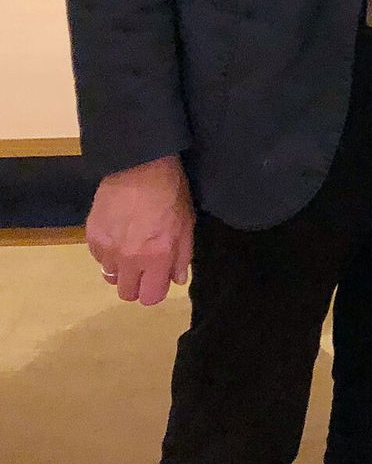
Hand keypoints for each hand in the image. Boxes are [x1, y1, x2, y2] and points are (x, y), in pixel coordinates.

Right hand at [85, 154, 193, 306]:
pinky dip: (107, 251)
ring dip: (121, 268)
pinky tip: (118, 233)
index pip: (150, 298)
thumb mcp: (187, 223)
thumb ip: (182, 256)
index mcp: (157, 257)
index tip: (158, 280)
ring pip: (110, 276)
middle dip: (137, 285)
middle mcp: (129, 260)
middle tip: (144, 267)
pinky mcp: (91, 237)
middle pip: (126, 294)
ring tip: (130, 246)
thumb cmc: (171, 192)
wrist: (139, 166)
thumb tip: (177, 280)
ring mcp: (107, 249)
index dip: (155, 291)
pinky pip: (98, 257)